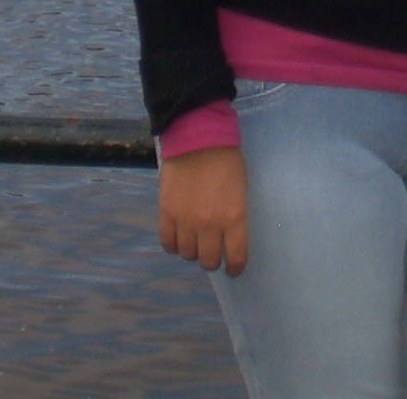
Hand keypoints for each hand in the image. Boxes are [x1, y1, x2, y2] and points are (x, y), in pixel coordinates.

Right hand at [158, 146, 248, 274]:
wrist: (198, 138)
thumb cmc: (226, 160)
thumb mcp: (240, 190)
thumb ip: (234, 216)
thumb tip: (228, 235)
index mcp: (234, 217)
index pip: (235, 256)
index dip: (235, 267)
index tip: (233, 268)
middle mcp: (209, 225)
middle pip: (208, 260)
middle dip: (212, 260)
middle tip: (213, 251)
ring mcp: (186, 220)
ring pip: (187, 254)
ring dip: (192, 250)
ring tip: (194, 240)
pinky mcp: (166, 213)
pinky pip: (167, 242)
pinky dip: (173, 244)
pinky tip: (178, 236)